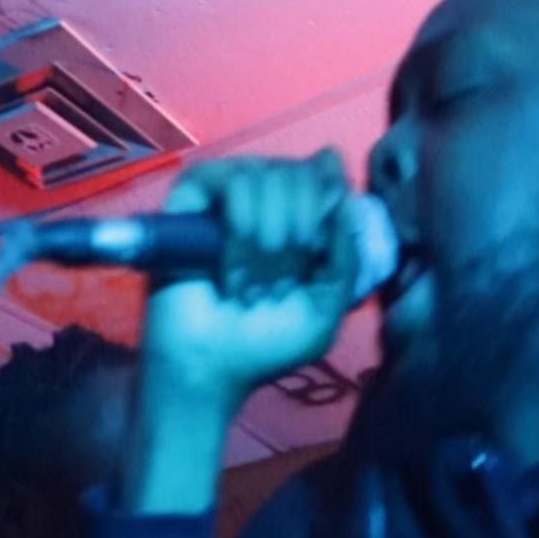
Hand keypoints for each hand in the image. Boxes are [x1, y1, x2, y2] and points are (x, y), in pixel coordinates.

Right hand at [123, 149, 356, 514]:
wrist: (211, 366)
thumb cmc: (268, 343)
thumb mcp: (326, 306)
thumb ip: (347, 254)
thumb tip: (346, 196)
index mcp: (303, 221)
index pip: (328, 173)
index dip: (332, 198)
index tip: (318, 248)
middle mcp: (268, 201)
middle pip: (301, 171)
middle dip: (302, 225)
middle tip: (284, 278)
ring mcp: (229, 197)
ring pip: (267, 171)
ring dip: (270, 231)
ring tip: (256, 280)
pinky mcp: (192, 198)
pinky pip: (229, 178)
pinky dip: (242, 220)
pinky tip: (235, 260)